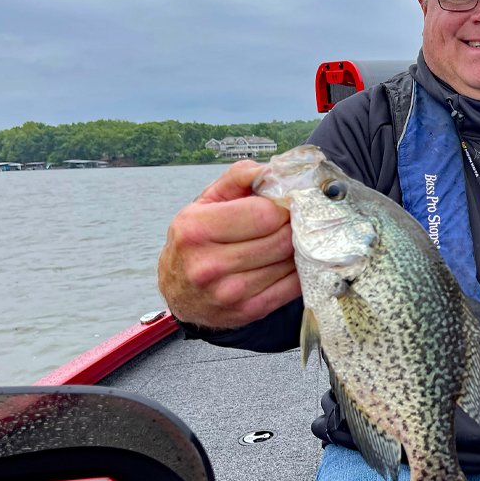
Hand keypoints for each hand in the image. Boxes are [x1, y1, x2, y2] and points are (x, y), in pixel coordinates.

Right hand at [157, 161, 300, 328]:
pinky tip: (290, 261)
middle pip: (280, 239)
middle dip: (293, 226)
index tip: (285, 204)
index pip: (264, 214)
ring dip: (297, 248)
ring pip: (289, 262)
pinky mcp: (249, 311)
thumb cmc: (197, 239)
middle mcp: (208, 265)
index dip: (282, 206)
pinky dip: (298, 271)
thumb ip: (238, 178)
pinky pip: (292, 286)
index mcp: (196, 230)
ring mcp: (229, 292)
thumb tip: (272, 169)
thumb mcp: (207, 202)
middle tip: (293, 221)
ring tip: (289, 239)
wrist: (181, 292)